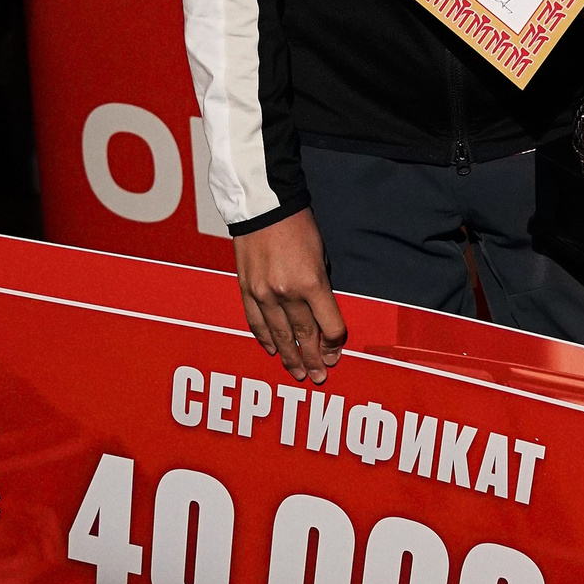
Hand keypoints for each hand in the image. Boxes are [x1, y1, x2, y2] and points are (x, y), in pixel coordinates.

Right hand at [232, 211, 347, 382]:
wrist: (262, 207)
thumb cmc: (298, 226)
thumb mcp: (321, 256)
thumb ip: (320, 288)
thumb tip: (321, 317)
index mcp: (312, 283)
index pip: (330, 326)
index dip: (335, 343)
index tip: (337, 351)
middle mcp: (287, 293)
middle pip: (305, 336)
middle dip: (314, 359)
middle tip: (319, 376)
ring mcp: (264, 294)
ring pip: (279, 336)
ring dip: (290, 357)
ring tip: (297, 373)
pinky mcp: (247, 290)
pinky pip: (256, 323)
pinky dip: (265, 339)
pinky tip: (272, 350)